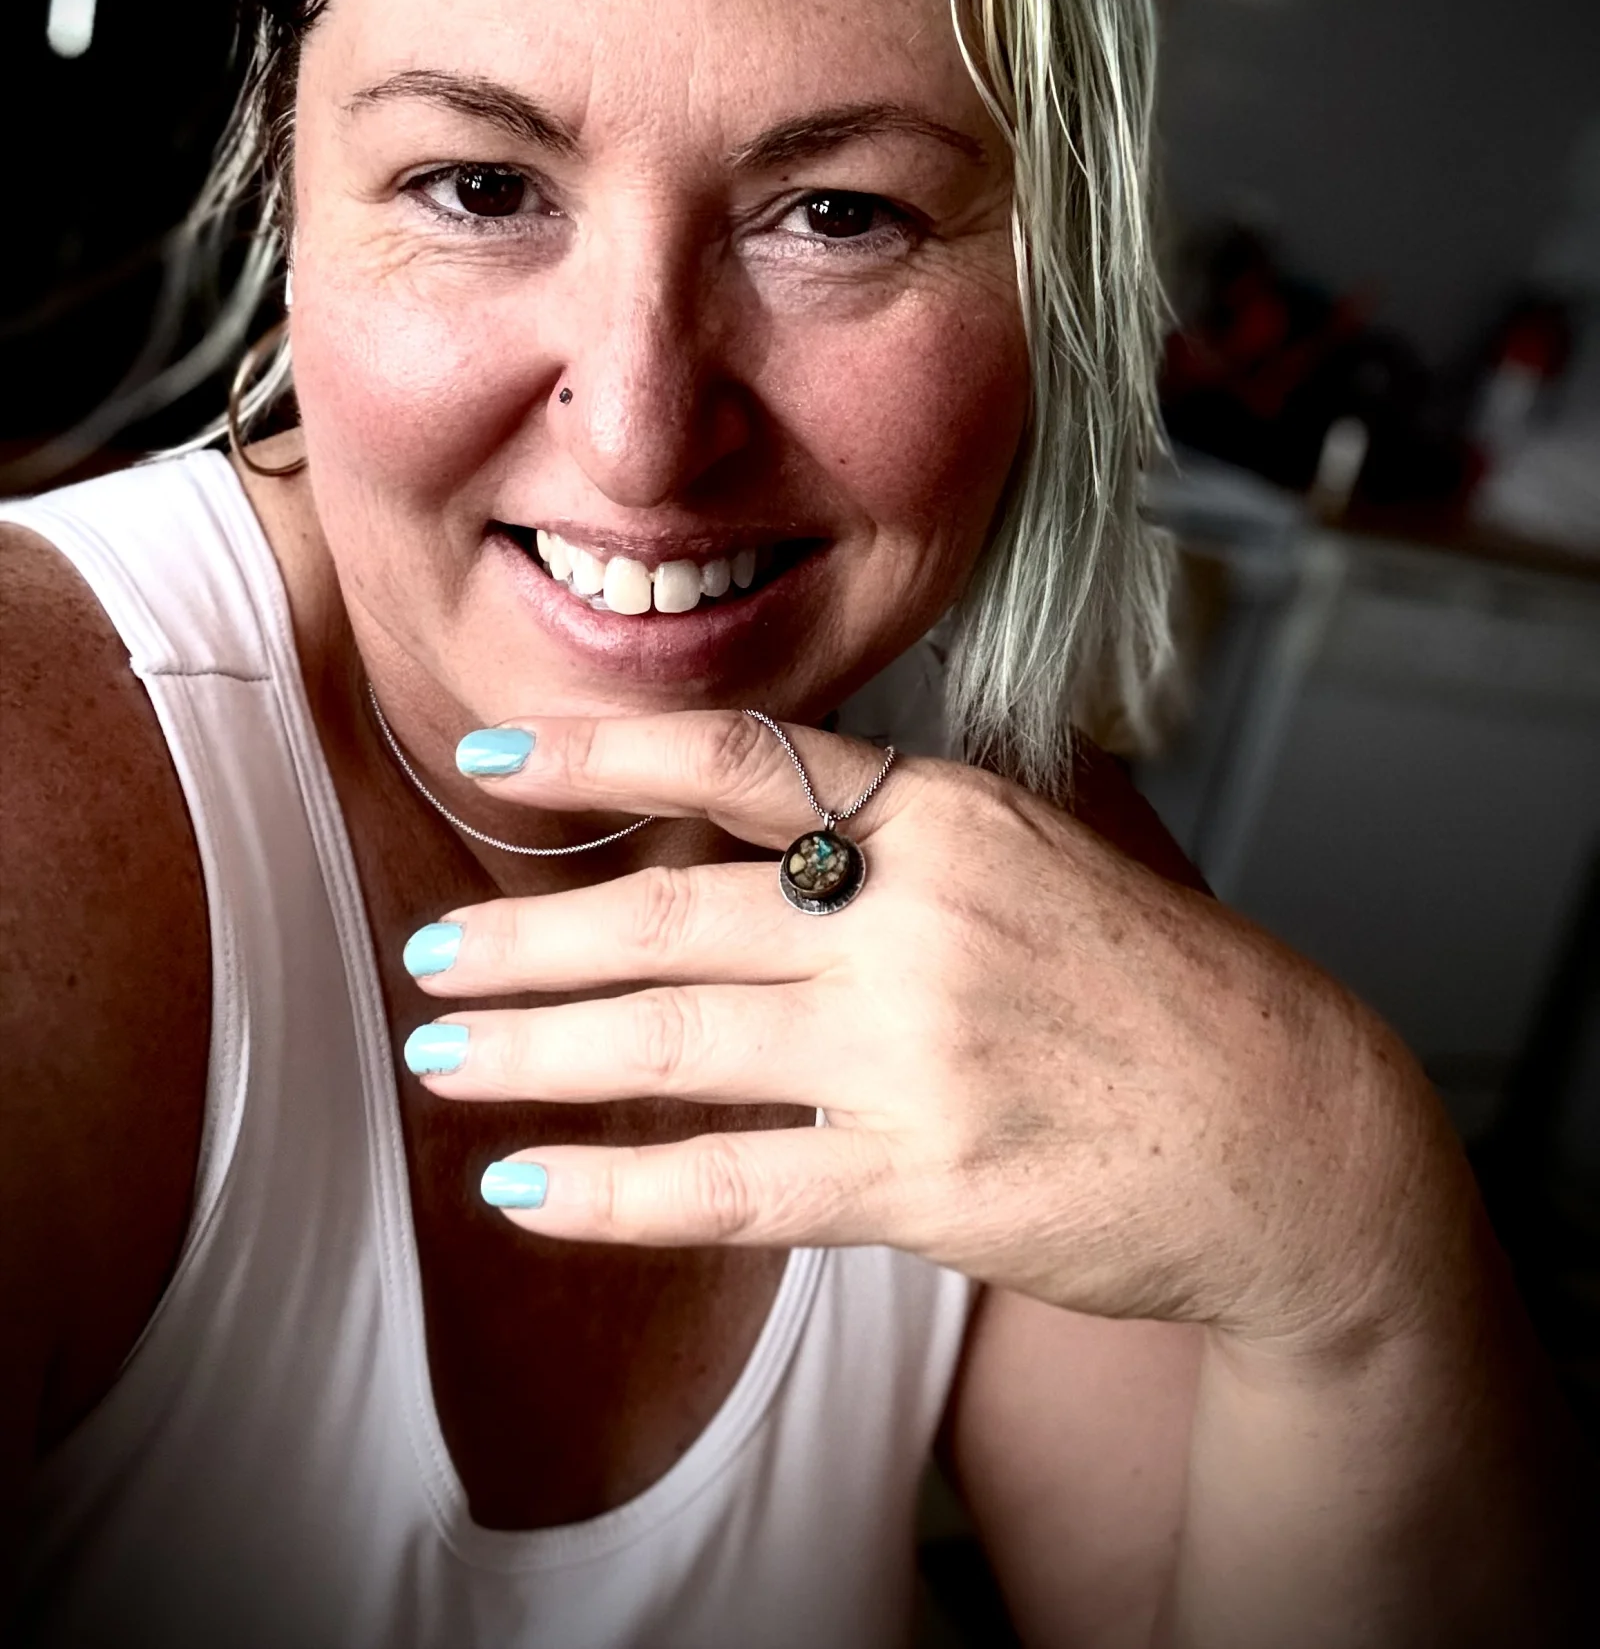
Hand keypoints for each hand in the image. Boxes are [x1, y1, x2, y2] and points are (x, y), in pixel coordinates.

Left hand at [405, 711, 1463, 1349]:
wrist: (1284, 1129)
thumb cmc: (1156, 987)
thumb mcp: (1042, 853)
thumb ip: (901, 831)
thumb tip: (746, 813)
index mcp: (949, 820)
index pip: (742, 760)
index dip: (603, 754)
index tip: (496, 758)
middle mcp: (919, 920)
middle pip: (673, 916)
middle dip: (528, 941)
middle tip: (430, 960)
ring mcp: (918, 1050)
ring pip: (676, 1042)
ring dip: (534, 1053)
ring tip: (443, 1061)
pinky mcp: (923, 1178)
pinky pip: (734, 1182)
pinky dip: (618, 1190)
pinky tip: (532, 1193)